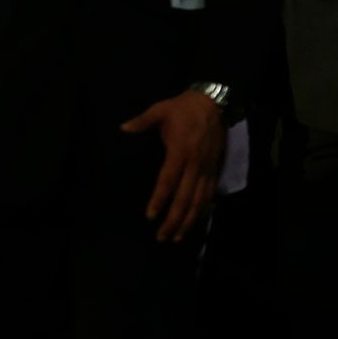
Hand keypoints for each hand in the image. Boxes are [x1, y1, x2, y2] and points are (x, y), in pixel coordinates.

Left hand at [121, 90, 226, 242]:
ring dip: (189, 219)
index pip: (168, 181)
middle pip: (185, 197)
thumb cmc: (183, 108)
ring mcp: (207, 167)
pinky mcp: (215, 167)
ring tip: (178, 236)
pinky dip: (204, 208)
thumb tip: (122, 128)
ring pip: (199, 199)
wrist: (214, 102)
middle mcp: (195, 163)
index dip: (159, 199)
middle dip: (174, 219)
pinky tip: (197, 220)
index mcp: (180, 151)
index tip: (150, 216)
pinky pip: (210, 192)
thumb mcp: (161, 110)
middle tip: (162, 236)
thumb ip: (142, 121)